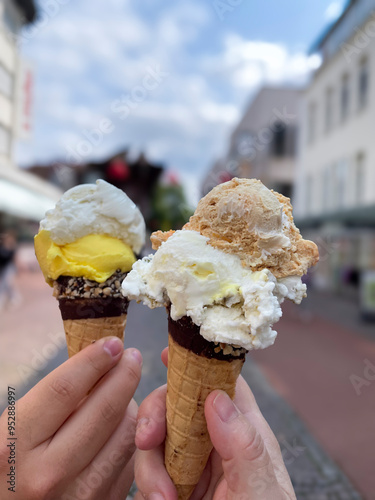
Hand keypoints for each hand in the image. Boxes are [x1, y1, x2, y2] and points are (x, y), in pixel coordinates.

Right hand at [0, 337, 141, 499]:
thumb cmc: (10, 464)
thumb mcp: (16, 427)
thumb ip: (53, 399)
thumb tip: (101, 361)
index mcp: (14, 446)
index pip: (64, 389)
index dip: (94, 359)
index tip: (112, 343)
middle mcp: (46, 475)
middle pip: (105, 409)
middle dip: (125, 373)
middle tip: (130, 356)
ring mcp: (79, 497)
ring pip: (126, 433)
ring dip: (130, 406)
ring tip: (119, 395)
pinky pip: (131, 460)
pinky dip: (130, 437)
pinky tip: (117, 428)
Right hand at [134, 348, 294, 499]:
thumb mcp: (260, 488)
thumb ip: (244, 445)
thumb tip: (216, 397)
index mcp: (243, 431)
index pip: (221, 384)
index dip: (196, 366)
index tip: (167, 357)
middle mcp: (214, 441)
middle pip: (178, 406)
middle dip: (157, 417)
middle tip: (148, 440)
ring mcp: (191, 464)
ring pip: (157, 440)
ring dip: (150, 464)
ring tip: (163, 499)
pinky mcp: (173, 486)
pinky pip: (149, 471)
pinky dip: (148, 484)